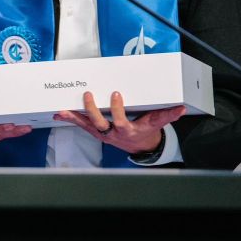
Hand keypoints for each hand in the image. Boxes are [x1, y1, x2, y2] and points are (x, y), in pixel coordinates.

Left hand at [54, 91, 185, 153]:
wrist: (140, 147)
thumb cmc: (146, 132)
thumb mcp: (157, 124)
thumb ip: (167, 115)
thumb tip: (181, 108)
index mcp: (129, 130)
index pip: (122, 120)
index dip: (117, 109)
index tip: (116, 94)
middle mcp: (113, 132)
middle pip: (101, 123)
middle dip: (93, 110)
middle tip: (88, 95)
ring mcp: (103, 133)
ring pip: (88, 125)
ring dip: (76, 117)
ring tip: (64, 110)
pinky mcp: (96, 131)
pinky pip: (82, 125)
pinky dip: (71, 119)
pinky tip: (60, 114)